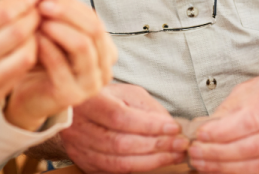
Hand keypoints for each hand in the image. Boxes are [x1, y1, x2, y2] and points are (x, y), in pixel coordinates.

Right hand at [0, 0, 42, 117]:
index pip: (2, 15)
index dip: (24, 2)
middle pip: (16, 34)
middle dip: (33, 17)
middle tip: (37, 9)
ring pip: (25, 55)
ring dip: (35, 37)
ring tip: (32, 29)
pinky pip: (21, 72)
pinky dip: (29, 55)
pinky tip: (26, 46)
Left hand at [4, 0, 116, 129]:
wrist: (29, 96)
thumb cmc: (44, 61)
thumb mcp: (54, 33)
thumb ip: (56, 13)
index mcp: (105, 50)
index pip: (94, 18)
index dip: (71, 3)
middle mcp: (104, 68)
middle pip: (92, 30)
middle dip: (67, 13)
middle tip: (43, 3)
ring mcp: (91, 84)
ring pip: (82, 46)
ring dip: (59, 28)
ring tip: (39, 20)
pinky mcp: (71, 95)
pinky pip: (62, 66)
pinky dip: (48, 48)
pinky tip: (35, 38)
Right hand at [60, 83, 188, 172]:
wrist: (78, 109)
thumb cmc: (106, 98)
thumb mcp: (126, 92)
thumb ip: (146, 107)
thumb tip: (169, 127)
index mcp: (88, 102)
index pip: (120, 117)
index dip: (149, 125)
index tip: (174, 127)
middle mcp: (79, 127)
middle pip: (119, 143)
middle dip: (156, 146)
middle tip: (180, 144)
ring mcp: (79, 148)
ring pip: (118, 162)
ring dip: (152, 161)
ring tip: (174, 155)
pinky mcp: (84, 162)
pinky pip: (113, 171)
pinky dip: (139, 167)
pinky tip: (155, 161)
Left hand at [187, 74, 258, 173]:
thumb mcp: (253, 88)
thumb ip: (230, 109)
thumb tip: (204, 128)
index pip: (250, 120)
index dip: (223, 131)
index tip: (201, 135)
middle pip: (254, 146)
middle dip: (219, 153)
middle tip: (196, 153)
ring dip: (226, 167)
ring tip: (203, 164)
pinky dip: (240, 173)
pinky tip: (221, 169)